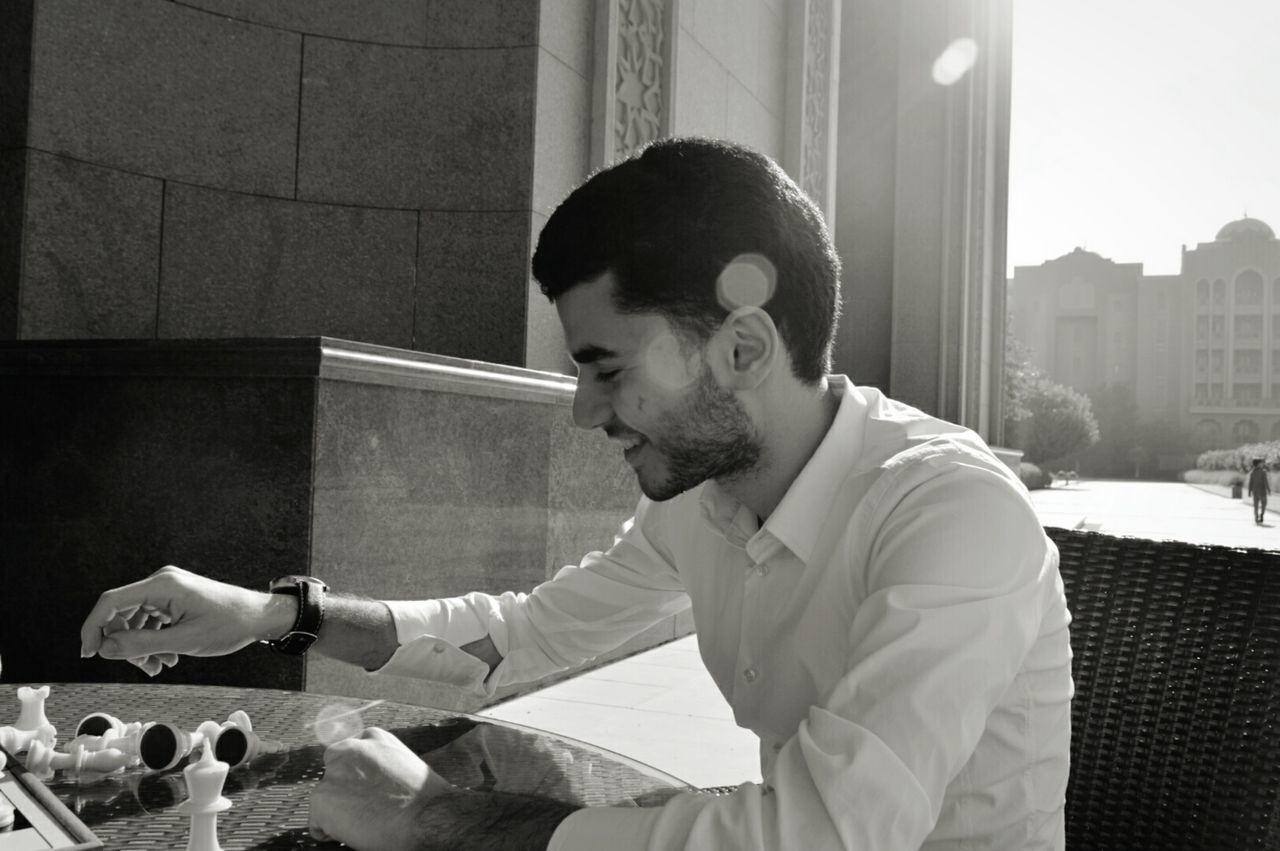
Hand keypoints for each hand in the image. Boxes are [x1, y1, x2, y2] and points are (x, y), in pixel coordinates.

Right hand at [79, 566, 282, 675]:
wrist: (258, 616)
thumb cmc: (229, 625)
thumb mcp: (183, 641)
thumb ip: (142, 644)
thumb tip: (106, 648)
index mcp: (162, 585)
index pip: (111, 602)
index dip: (94, 628)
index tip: (90, 654)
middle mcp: (161, 582)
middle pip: (121, 614)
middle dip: (125, 644)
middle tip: (142, 668)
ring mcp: (167, 590)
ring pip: (135, 621)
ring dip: (140, 647)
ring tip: (158, 668)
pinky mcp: (173, 599)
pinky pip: (149, 620)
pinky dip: (152, 640)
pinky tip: (165, 659)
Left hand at [310, 727, 578, 850]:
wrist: (438, 822)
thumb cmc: (444, 804)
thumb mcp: (424, 775)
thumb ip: (406, 770)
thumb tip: (412, 780)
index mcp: (380, 739)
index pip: (349, 746)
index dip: (357, 772)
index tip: (365, 787)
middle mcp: (354, 747)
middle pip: (332, 767)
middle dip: (347, 788)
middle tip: (373, 810)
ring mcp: (337, 771)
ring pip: (324, 794)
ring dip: (341, 810)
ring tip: (370, 826)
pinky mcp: (328, 798)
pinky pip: (318, 817)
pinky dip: (333, 828)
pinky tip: (357, 835)